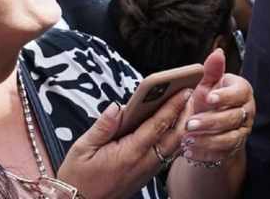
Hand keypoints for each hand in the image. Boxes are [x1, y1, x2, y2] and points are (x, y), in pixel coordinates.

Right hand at [58, 88, 192, 198]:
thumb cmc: (79, 178)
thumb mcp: (82, 149)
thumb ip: (102, 126)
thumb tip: (116, 106)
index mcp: (129, 153)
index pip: (158, 125)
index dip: (173, 106)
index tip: (184, 90)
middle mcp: (143, 162)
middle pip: (174, 136)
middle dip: (185, 113)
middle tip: (191, 93)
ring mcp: (147, 170)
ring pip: (173, 146)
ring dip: (181, 125)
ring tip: (185, 105)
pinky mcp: (147, 174)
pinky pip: (167, 154)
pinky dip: (174, 137)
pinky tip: (173, 125)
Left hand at [180, 49, 254, 164]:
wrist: (211, 125)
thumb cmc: (210, 100)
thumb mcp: (208, 84)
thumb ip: (213, 69)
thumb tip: (217, 52)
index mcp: (242, 92)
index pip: (239, 93)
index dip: (225, 96)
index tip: (208, 98)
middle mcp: (246, 112)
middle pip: (233, 118)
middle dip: (210, 121)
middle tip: (190, 124)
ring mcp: (242, 131)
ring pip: (229, 138)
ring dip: (207, 140)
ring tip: (188, 139)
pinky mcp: (234, 148)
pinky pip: (222, 153)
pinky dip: (205, 152)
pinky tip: (190, 151)